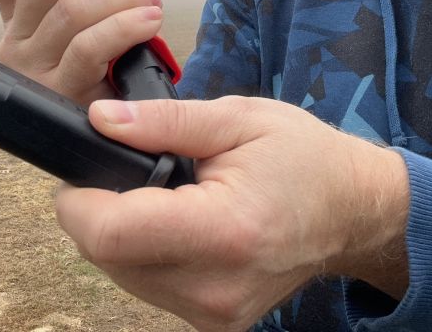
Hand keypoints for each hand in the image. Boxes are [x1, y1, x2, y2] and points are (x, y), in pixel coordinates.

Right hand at [0, 0, 162, 104]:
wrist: (126, 133)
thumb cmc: (116, 63)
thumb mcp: (112, 4)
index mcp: (24, 15)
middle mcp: (17, 40)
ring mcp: (33, 69)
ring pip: (72, 10)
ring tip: (149, 3)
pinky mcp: (58, 95)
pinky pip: (90, 46)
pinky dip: (126, 25)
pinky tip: (149, 22)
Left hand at [55, 97, 409, 331]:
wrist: (353, 211)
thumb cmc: (304, 157)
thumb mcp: (237, 119)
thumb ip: (164, 121)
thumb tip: (100, 121)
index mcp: (225, 230)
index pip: (113, 234)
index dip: (78, 202)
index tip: (78, 172)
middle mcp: (216, 287)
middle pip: (108, 259)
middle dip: (93, 213)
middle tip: (120, 172)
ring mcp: (215, 314)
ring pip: (120, 276)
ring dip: (116, 234)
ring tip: (153, 195)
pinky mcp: (214, 322)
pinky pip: (147, 287)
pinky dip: (142, 254)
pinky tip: (168, 223)